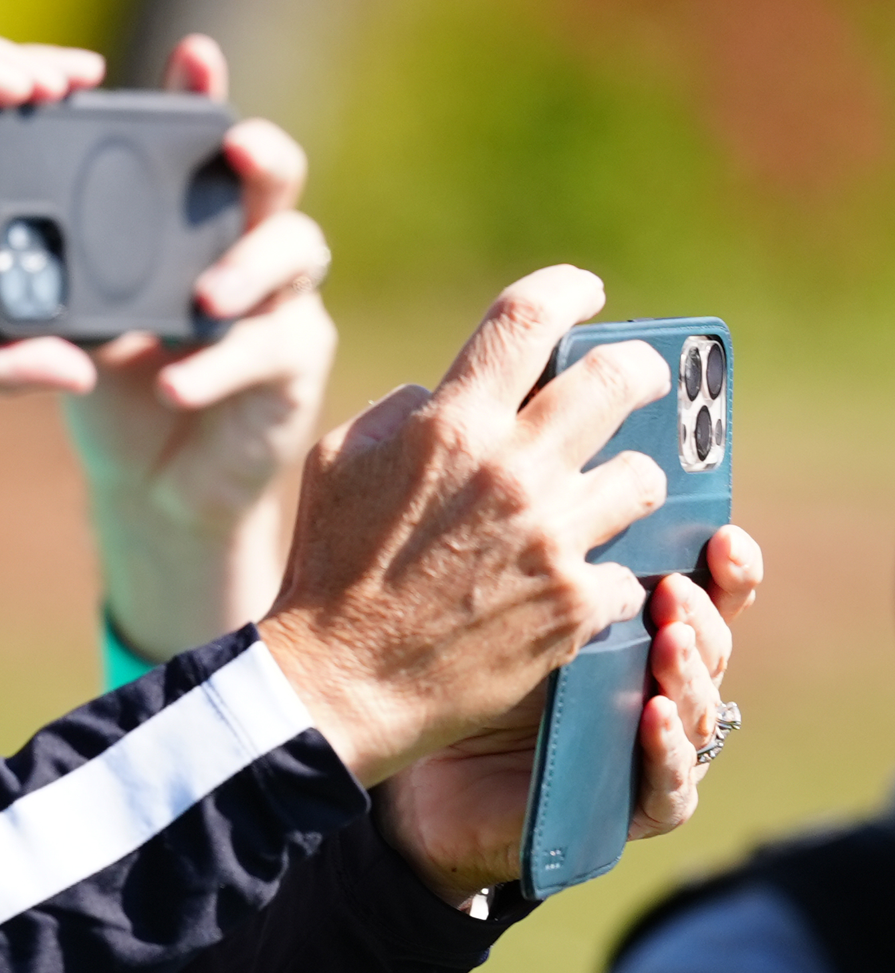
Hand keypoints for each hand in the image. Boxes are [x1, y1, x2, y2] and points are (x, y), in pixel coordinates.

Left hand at [65, 36, 335, 658]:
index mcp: (193, 220)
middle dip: (261, 156)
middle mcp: (249, 245)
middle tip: (233, 149)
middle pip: (277, 179)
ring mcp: (282, 302)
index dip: (205, 93)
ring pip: (297, 254)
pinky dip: (219, 366)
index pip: (204, 142)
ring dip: (247, 269)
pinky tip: (177, 383)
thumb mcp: (80, 314)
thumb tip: (3, 216)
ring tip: (205, 297)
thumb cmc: (115, 384)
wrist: (150, 485)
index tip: (192, 54)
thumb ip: (63, 266)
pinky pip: (271, 350)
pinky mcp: (293, 366)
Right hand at [258, 265, 672, 786]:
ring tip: (602, 499)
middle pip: (621, 380)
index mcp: (450, 425)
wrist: (340, 683)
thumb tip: (450, 394)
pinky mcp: (577, 604)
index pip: (529, 318)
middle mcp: (512, 470)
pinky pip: (628, 569)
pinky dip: (604, 575)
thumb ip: (401, 413)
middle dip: (640, 372)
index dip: (569, 290)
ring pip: (645, 478)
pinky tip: (572, 585)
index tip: (585, 293)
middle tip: (637, 380)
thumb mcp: (335, 463)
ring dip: (625, 484)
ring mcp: (553, 538)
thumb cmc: (328, 569)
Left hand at [376, 525, 764, 905]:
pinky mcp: (638, 809)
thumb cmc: (477, 681)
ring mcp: (657, 751)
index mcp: (648, 638)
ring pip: (699, 711)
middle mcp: (666, 691)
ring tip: (667, 641)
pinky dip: (667, 749)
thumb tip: (579, 500)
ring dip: (687, 674)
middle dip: (698, 616)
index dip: (727, 570)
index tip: (723, 536)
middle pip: (711, 648)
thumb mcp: (518, 618)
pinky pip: (671, 783)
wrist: (432, 779)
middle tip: (673, 588)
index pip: (710, 599)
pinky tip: (653, 715)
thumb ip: (560, 575)